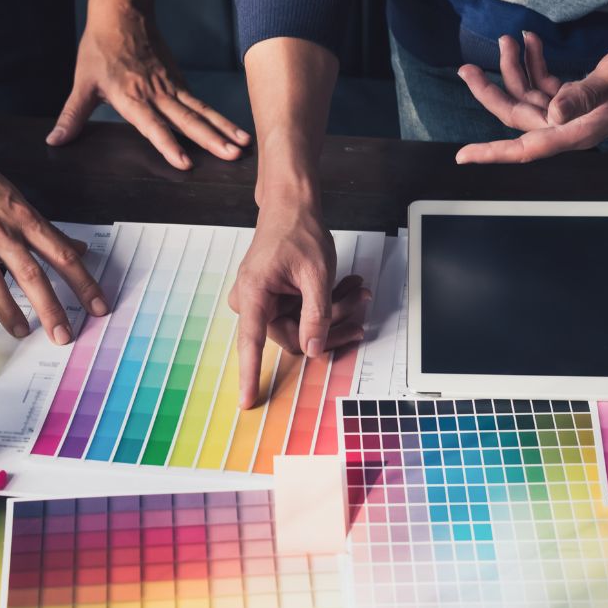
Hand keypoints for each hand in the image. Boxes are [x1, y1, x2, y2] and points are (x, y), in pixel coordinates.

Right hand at [0, 142, 106, 343]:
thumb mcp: (15, 197)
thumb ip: (47, 229)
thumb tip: (79, 249)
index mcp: (23, 219)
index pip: (62, 255)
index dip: (84, 283)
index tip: (99, 307)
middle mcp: (0, 232)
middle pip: (31, 274)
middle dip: (50, 308)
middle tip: (64, 335)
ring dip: (9, 312)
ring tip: (22, 332)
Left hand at [46, 0, 249, 168]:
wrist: (121, 12)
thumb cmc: (100, 48)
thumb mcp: (82, 83)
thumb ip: (72, 116)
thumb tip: (55, 140)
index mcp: (131, 97)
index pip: (153, 126)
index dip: (167, 144)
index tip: (185, 162)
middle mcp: (155, 93)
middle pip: (186, 120)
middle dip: (210, 140)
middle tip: (231, 156)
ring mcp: (170, 86)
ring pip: (200, 111)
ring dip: (222, 129)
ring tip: (242, 146)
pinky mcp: (178, 80)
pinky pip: (200, 102)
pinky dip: (218, 117)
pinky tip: (234, 132)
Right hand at [228, 205, 370, 408]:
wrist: (290, 206)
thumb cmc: (297, 230)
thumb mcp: (316, 273)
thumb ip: (316, 315)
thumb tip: (313, 350)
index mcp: (254, 294)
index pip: (252, 343)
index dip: (251, 375)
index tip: (247, 401)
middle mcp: (252, 302)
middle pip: (295, 335)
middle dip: (331, 321)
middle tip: (359, 300)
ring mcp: (262, 303)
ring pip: (303, 327)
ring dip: (334, 311)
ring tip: (357, 290)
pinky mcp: (273, 301)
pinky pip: (301, 316)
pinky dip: (326, 305)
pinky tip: (346, 289)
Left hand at [455, 31, 607, 163]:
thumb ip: (584, 95)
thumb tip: (554, 113)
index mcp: (574, 131)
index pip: (524, 147)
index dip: (492, 153)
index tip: (462, 156)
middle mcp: (568, 126)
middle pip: (516, 115)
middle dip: (490, 91)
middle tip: (466, 69)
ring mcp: (570, 111)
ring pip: (527, 96)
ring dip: (513, 69)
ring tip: (506, 40)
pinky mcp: (575, 96)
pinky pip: (543, 84)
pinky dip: (533, 64)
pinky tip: (529, 42)